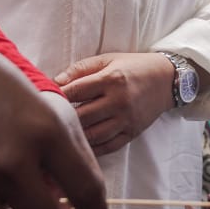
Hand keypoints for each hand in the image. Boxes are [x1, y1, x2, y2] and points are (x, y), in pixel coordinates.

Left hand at [56, 53, 174, 155]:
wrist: (167, 80)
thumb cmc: (134, 67)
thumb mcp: (108, 59)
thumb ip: (81, 69)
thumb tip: (55, 81)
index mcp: (112, 79)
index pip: (75, 91)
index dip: (56, 96)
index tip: (42, 99)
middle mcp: (119, 101)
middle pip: (81, 116)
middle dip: (62, 118)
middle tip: (47, 120)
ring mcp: (126, 120)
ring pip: (92, 135)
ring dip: (75, 136)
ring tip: (61, 134)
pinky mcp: (132, 133)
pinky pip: (107, 147)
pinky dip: (91, 149)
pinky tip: (79, 145)